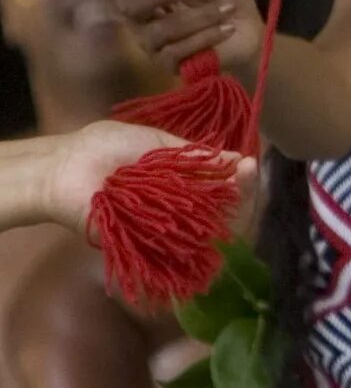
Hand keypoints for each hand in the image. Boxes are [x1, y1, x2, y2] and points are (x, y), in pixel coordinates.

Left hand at [39, 122, 251, 233]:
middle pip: (222, 210)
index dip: (240, 177)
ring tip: (236, 191)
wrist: (62, 168)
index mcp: (180, 179)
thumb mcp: (153, 140)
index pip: (222, 184)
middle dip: (242, 194)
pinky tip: (211, 223)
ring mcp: (163, 226)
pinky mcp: (146, 243)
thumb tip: (237, 158)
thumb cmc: (101, 148)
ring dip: (227, 213)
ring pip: (208, 229)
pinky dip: (197, 238)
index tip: (250, 165)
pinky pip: (178, 246)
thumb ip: (192, 154)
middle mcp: (176, 205)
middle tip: (249, 176)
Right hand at [108, 0, 260, 73]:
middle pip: (126, 5)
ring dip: (197, 16)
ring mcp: (151, 40)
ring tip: (226, 7)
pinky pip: (175, 51)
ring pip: (158, 30)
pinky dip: (206, 36)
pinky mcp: (167, 62)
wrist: (250, 25)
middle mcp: (139, 14)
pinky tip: (227, 27)